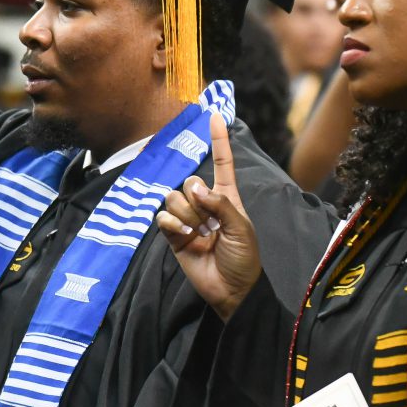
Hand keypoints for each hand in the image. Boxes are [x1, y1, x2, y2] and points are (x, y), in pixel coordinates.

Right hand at [152, 115, 261, 319]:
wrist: (232, 290)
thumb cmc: (244, 258)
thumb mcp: (241, 228)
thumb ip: (219, 204)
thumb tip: (194, 187)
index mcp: (227, 197)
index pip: (222, 163)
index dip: (218, 140)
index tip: (214, 116)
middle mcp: (205, 204)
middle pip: (188, 182)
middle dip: (196, 199)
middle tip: (209, 223)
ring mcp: (188, 219)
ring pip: (173, 198)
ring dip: (185, 215)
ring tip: (199, 233)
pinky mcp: (173, 235)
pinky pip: (163, 217)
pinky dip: (171, 223)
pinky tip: (184, 235)